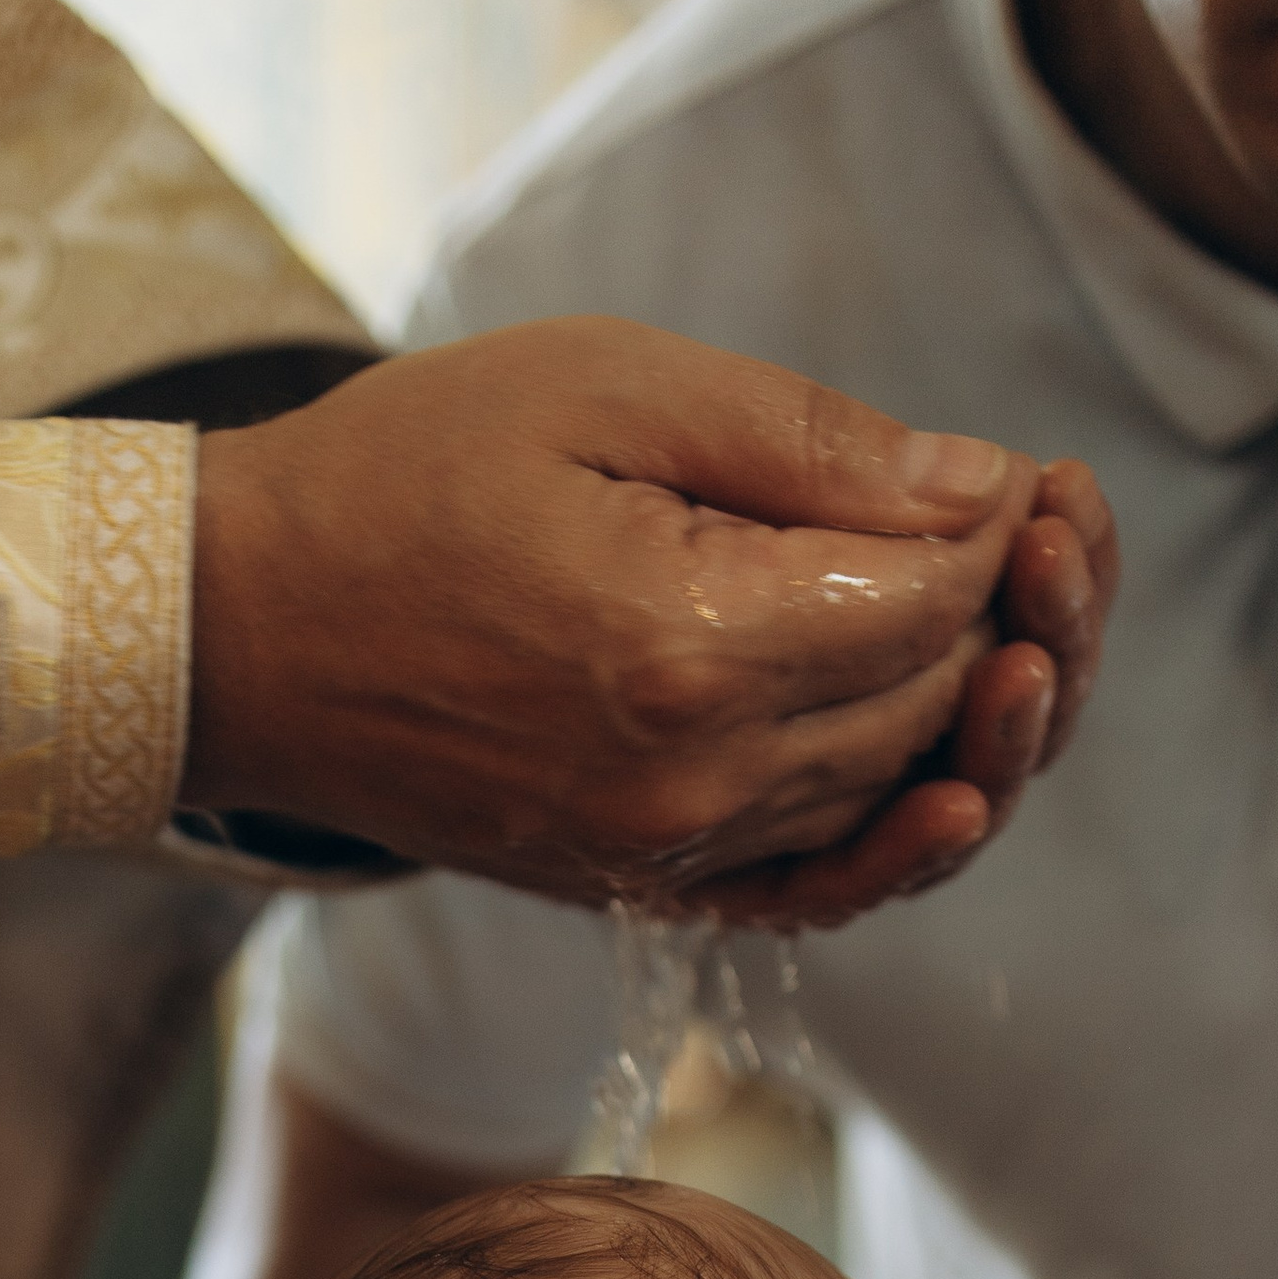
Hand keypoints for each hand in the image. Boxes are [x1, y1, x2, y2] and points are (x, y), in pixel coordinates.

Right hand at [185, 319, 1100, 907]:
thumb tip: (983, 488)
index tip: (1010, 466)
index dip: (994, 528)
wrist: (241, 632)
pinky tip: (948, 779)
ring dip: (971, 715)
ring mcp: (662, 858)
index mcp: (685, 651)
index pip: (929, 602)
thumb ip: (808, 444)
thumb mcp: (606, 387)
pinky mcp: (637, 891)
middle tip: (1036, 524)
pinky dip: (897, 837)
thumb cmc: (405, 476)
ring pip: (892, 801)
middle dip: (1005, 614)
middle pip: (930, 709)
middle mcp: (689, 787)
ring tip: (1008, 616)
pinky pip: (815, 888)